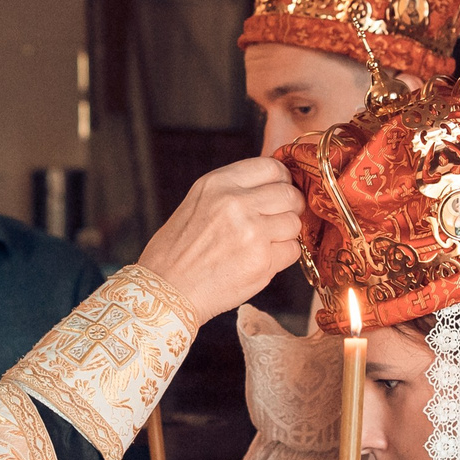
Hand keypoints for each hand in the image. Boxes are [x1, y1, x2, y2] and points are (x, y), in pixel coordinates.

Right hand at [137, 158, 303, 321]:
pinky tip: (259, 262)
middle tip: (277, 221)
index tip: (280, 192)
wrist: (165, 292)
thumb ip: (233, 191)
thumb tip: (274, 185)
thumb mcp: (198, 203)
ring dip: (285, 234)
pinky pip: (293, 250)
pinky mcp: (262, 260)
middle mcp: (236, 202)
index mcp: (217, 183)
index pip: (272, 167)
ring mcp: (251, 231)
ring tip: (262, 245)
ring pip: (294, 223)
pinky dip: (282, 257)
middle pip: (289, 194)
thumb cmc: (177, 252)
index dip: (282, 181)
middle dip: (289, 208)